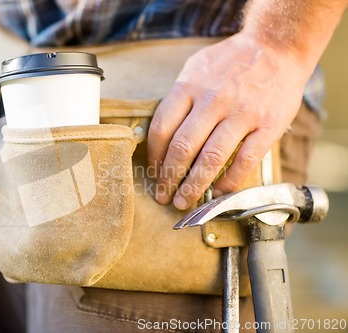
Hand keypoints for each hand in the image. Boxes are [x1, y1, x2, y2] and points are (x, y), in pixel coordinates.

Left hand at [147, 32, 310, 209]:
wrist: (278, 47)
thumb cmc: (230, 62)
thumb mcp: (195, 69)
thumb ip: (178, 99)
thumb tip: (159, 136)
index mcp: (189, 86)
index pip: (162, 129)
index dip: (154, 157)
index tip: (154, 173)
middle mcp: (213, 100)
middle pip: (182, 148)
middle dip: (169, 178)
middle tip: (164, 196)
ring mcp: (242, 113)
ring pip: (211, 159)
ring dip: (194, 186)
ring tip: (184, 202)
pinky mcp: (268, 125)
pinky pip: (245, 161)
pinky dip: (229, 181)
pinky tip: (219, 192)